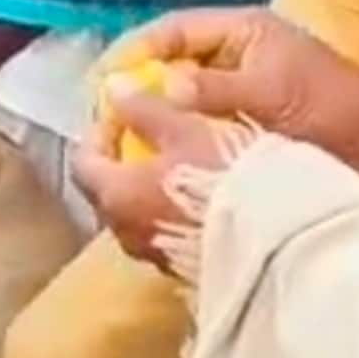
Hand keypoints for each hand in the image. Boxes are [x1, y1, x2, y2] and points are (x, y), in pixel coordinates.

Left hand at [74, 91, 245, 270]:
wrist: (274, 240)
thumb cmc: (223, 176)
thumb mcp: (185, 129)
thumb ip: (144, 108)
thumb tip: (114, 87)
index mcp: (116, 196)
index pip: (84, 162)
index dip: (99, 132)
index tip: (121, 113)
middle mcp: (126, 232)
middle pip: (108, 192)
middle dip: (122, 162)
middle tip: (147, 134)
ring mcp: (154, 256)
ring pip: (136, 216)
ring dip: (146, 189)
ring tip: (177, 163)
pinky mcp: (183, 270)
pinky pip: (164, 234)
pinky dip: (170, 211)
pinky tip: (200, 196)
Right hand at [119, 8, 358, 182]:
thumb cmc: (337, 111)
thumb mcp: (273, 94)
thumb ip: (215, 89)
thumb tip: (157, 88)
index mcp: (240, 32)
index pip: (169, 32)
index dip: (132, 56)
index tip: (102, 89)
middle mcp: (235, 55)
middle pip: (167, 65)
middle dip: (135, 94)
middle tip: (105, 131)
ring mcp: (241, 90)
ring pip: (179, 100)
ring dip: (153, 122)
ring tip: (124, 153)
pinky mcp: (247, 125)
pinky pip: (197, 128)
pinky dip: (177, 142)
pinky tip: (159, 168)